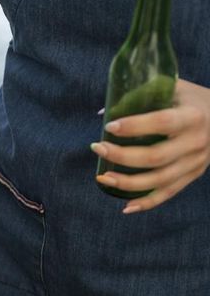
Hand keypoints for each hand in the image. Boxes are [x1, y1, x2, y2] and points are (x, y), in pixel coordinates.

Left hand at [93, 79, 209, 212]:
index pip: (161, 122)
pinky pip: (169, 193)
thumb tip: (105, 111)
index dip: (134, 126)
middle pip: (156, 156)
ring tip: (103, 178)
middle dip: (122, 156)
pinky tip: (126, 207)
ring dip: (128, 182)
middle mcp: (197, 142)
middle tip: (98, 149)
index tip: (109, 126)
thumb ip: (143, 94)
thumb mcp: (175, 88)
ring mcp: (197, 162)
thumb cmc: (192, 99)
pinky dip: (147, 202)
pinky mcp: (194, 174)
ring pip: (160, 180)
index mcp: (193, 116)